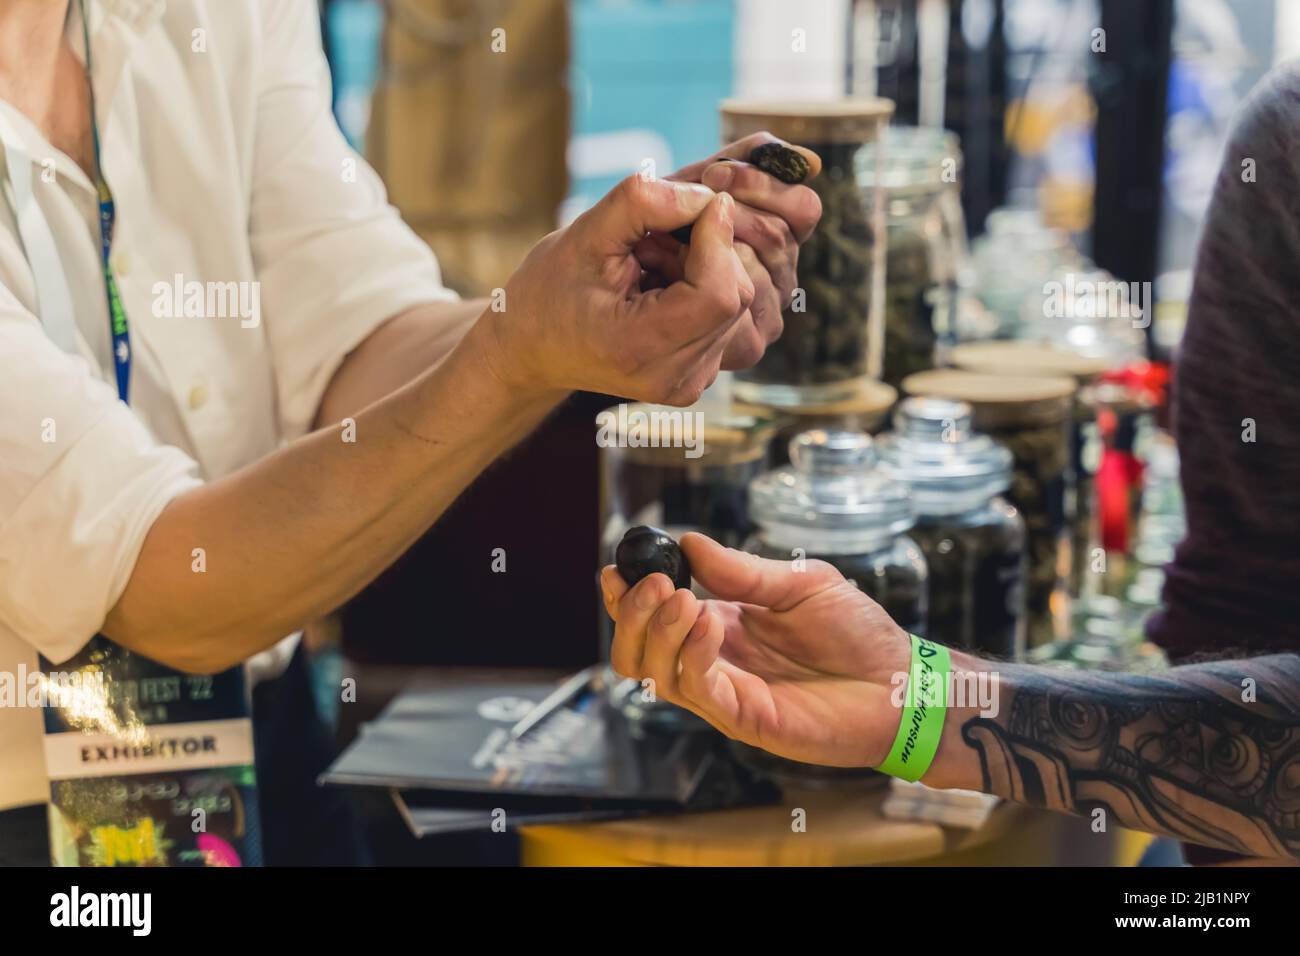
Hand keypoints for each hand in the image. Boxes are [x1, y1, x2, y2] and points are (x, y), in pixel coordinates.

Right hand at [477, 175, 754, 405]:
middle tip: (657, 237)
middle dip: (711, 250)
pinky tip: (663, 283)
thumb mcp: (583, 235)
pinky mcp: (699, 376)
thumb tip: (709, 197)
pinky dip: (706, 287)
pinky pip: (729, 318)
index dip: (718, 239)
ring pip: (739, 304)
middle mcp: (674, 378)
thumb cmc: (547, 293)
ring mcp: (689, 383)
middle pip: (736, 296)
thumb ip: (643, 203)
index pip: (720, 294)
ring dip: (708, 268)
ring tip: (653, 262)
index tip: (696, 204)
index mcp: (639, 349)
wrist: (531, 348)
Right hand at [601, 534, 912, 768]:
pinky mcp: (745, 718)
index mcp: (720, 626)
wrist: (900, 681)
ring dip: (657, 632)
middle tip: (655, 583)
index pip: (651, 617)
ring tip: (684, 598)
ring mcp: (725, 693)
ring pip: (654, 674)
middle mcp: (712, 662)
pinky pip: (696, 690)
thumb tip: (688, 540)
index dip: (625, 596)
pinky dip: (691, 653)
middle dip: (631, 615)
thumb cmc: (856, 633)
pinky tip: (709, 622)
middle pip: (636, 651)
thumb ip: (741, 570)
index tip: (617, 566)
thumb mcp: (798, 584)